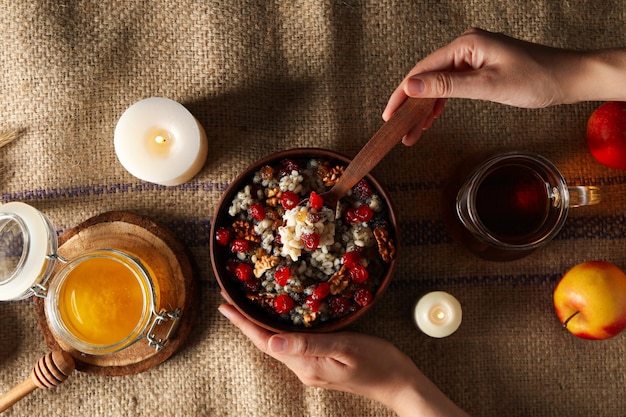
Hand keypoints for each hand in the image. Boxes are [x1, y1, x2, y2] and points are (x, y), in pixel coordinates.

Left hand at [218, 303, 469, 416]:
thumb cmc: (378, 361)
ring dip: (259, 326)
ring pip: (277, 344)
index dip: (243, 324)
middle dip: (245, 322)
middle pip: (266, 343)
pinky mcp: (318, 366)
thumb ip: (309, 344)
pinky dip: (277, 330)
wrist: (398, 383)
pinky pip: (290, 346)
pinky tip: (276, 319)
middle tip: (229, 299)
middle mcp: (303, 369)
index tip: (223, 305)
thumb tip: (271, 340)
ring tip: (245, 306)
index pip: (265, 342)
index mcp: (306, 365)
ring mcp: (310, 370)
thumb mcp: (346, 347)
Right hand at [384, 27, 625, 145]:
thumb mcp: (488, 85)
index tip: (389, 114)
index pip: (423, 69)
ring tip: (413, 132)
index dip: (403, 93)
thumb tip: (412, 85)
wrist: (568, 78)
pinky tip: (431, 118)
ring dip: (424, 108)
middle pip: (427, 76)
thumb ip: (447, 86)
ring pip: (438, 84)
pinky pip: (451, 85)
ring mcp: (472, 57)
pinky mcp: (479, 68)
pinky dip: (440, 103)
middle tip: (400, 130)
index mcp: (467, 44)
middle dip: (412, 105)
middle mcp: (466, 47)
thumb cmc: (536, 78)